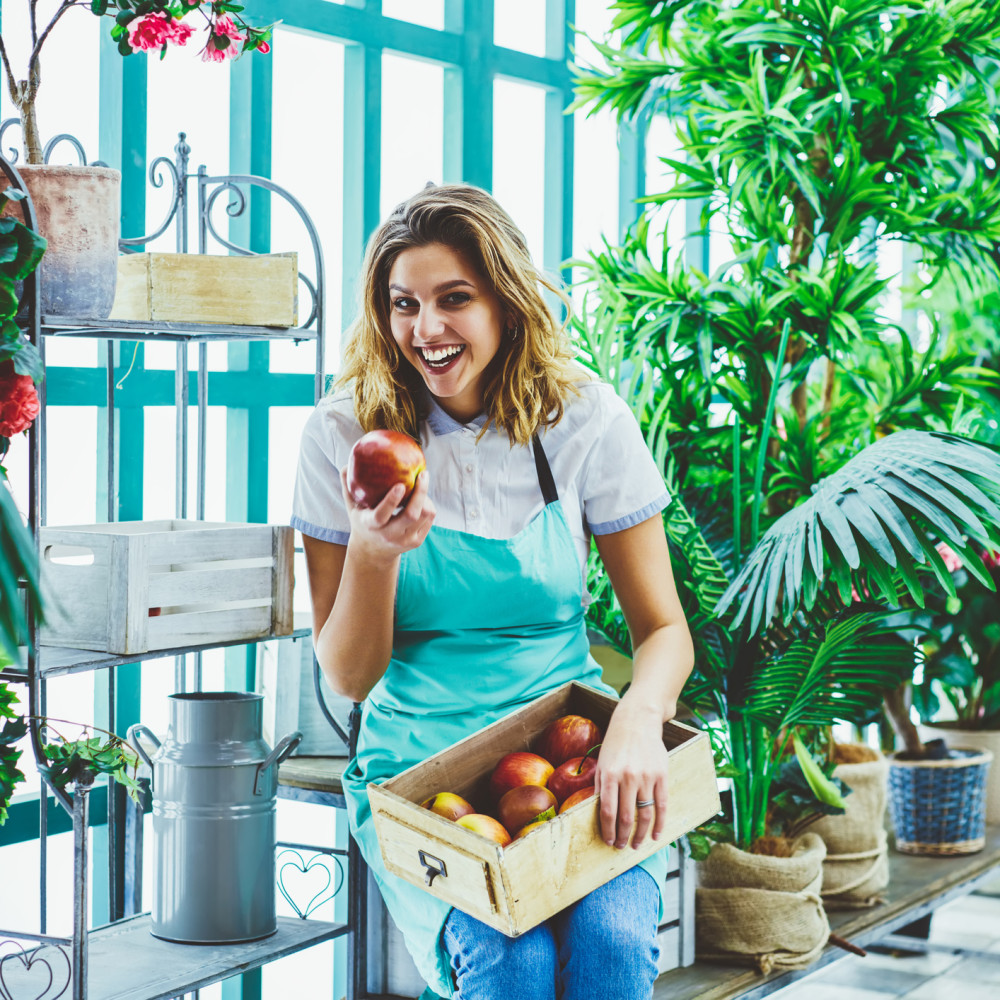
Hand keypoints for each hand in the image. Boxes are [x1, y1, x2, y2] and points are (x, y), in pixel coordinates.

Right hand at [340, 467, 435, 564]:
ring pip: (425, 515)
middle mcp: (389, 535)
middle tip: (422, 474)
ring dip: (425, 497)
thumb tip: (346, 465)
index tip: (400, 485)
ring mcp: (405, 540)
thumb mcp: (352, 508)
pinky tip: (421, 498)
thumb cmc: (363, 522)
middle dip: (420, 493)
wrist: (373, 552)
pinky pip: (430, 518)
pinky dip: (428, 504)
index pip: (381, 515)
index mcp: (371, 525)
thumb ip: (348, 487)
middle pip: (411, 515)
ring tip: (420, 485)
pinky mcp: (417, 541)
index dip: (392, 500)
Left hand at [595, 697, 668, 849]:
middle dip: (622, 836)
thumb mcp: (602, 763)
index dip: (607, 830)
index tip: (607, 841)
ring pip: (645, 814)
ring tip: (636, 844)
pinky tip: (656, 835)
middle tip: (621, 846)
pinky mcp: (662, 776)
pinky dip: (659, 823)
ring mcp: (647, 777)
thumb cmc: (616, 744)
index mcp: (610, 774)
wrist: (638, 721)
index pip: (608, 811)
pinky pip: (662, 805)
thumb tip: (599, 813)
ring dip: (641, 834)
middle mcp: (628, 777)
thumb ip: (601, 787)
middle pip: (626, 816)